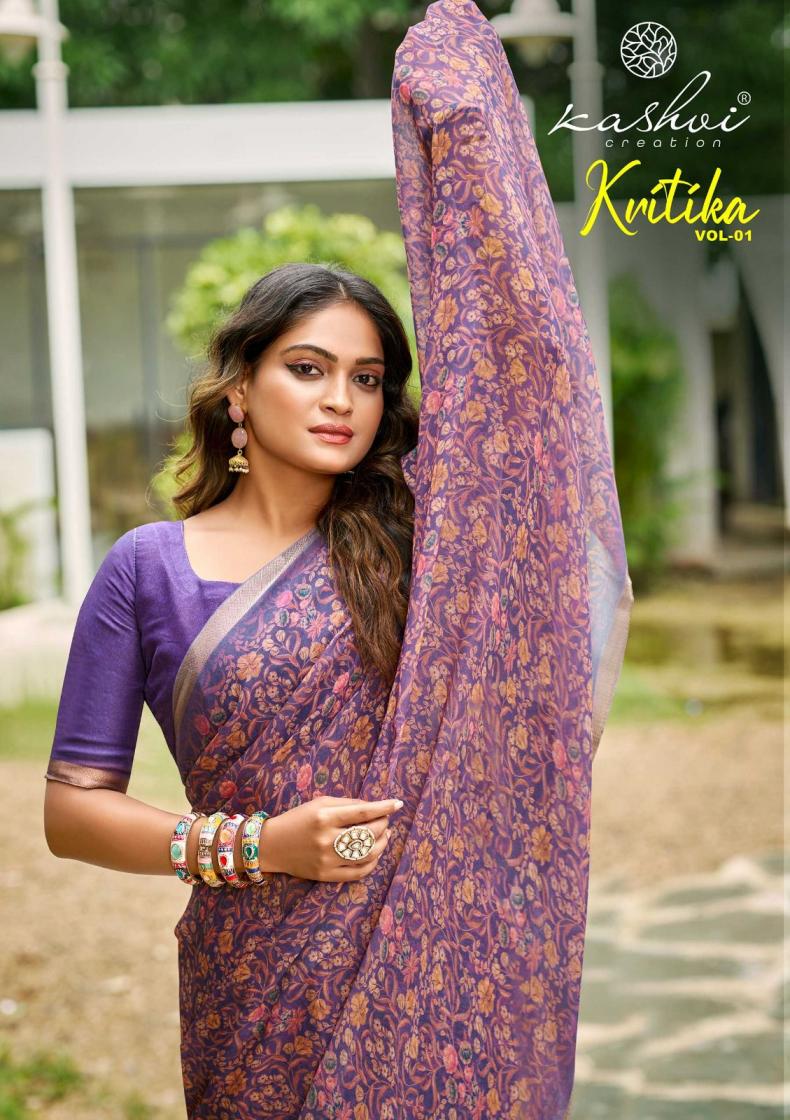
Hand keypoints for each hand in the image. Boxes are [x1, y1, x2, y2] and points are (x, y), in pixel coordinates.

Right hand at [260, 795, 401, 881]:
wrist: (273, 845)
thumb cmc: (299, 819)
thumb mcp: (320, 803)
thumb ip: (347, 804)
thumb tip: (374, 807)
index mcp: (324, 817)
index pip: (362, 812)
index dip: (383, 808)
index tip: (397, 804)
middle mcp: (327, 839)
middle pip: (367, 834)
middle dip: (383, 824)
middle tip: (385, 819)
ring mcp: (328, 860)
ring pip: (367, 854)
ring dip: (382, 843)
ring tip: (385, 834)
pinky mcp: (327, 876)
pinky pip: (358, 872)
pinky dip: (372, 862)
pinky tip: (375, 852)